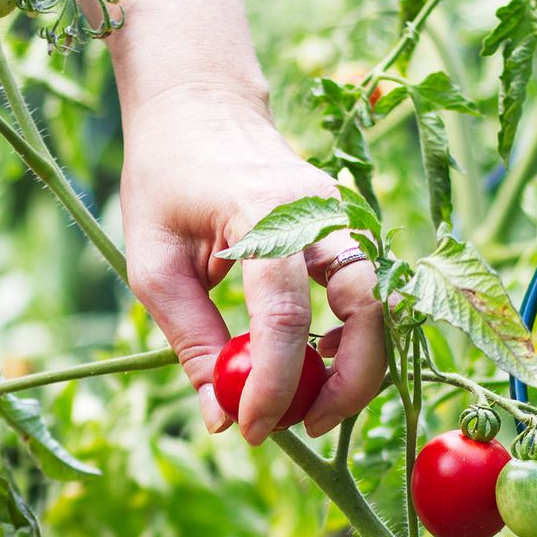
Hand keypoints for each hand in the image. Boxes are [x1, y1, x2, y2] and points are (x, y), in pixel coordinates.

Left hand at [119, 88, 384, 443]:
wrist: (200, 106)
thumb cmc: (165, 183)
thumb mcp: (153, 265)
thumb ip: (190, 339)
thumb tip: (219, 417)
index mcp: (263, 213)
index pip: (285, 316)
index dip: (273, 385)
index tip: (249, 429)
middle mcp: (321, 211)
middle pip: (367, 311)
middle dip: (346, 385)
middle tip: (301, 428)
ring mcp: (344, 217)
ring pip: (383, 307)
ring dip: (356, 369)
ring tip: (304, 409)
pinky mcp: (349, 231)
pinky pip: (369, 297)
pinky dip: (351, 344)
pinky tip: (314, 370)